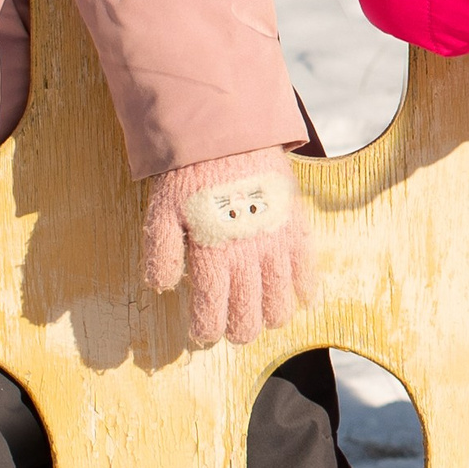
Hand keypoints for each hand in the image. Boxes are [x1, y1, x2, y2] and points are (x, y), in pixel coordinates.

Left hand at [141, 148, 312, 347]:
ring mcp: (276, 241)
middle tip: (233, 331)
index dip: (207, 328)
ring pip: (280, 302)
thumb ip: (161, 253)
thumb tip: (163, 289)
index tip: (203, 334)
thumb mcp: (162, 211)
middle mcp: (247, 253)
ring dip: (271, 317)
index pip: (211, 307)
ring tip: (263, 318)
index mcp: (211, 251)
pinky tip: (298, 298)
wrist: (230, 132)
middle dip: (239, 331)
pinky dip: (304, 291)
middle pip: (248, 314)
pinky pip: (307, 270)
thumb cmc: (191, 175)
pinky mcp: (296, 226)